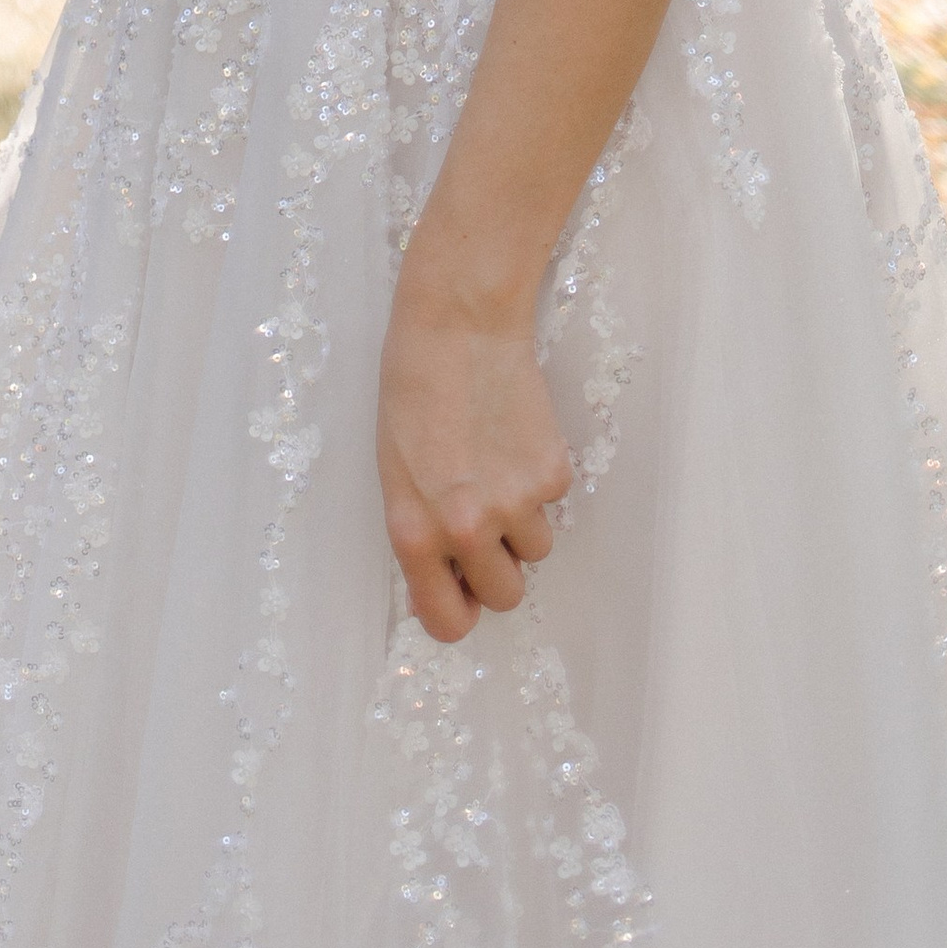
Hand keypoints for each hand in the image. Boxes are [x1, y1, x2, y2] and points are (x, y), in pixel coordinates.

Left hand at [376, 253, 572, 642]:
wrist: (458, 325)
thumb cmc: (413, 392)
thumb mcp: (394, 472)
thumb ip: (420, 534)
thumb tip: (442, 586)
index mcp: (414, 531)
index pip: (447, 622)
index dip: (457, 611)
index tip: (461, 594)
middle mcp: (464, 529)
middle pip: (504, 596)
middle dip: (496, 568)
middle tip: (481, 518)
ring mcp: (513, 504)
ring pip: (534, 551)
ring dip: (519, 522)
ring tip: (492, 462)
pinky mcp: (552, 476)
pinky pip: (551, 504)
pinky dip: (538, 480)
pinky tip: (512, 436)